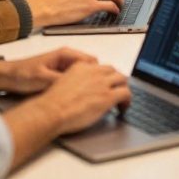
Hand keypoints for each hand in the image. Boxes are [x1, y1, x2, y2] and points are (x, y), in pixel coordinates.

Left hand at [0, 47, 97, 94]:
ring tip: (86, 96)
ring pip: (83, 74)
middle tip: (94, 93)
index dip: (97, 74)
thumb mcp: (43, 79)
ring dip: (85, 83)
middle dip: (93, 79)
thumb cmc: (22, 74)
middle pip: (90, 67)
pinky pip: (74, 79)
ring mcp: (63, 66)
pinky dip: (77, 86)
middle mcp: (67, 57)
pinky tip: (75, 96)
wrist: (6, 77)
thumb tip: (79, 86)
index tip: (99, 86)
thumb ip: (62, 80)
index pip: (91, 61)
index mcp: (66, 54)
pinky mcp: (59, 74)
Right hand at [17, 59, 131, 135]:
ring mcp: (102, 83)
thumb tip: (82, 90)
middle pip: (113, 71)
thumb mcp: (63, 83)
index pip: (100, 67)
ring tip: (122, 99)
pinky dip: (127, 100)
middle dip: (116, 80)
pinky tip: (123, 108)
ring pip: (122, 80)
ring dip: (123, 88)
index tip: (106, 82)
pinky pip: (125, 94)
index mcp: (81, 67)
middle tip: (116, 90)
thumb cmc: (52, 103)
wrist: (51, 111)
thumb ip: (76, 82)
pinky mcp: (108, 96)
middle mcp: (94, 72)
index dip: (105, 76)